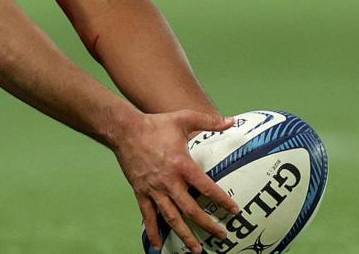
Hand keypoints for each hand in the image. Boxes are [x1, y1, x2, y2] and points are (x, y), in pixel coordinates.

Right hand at [111, 110, 239, 252]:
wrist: (125, 130)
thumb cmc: (155, 124)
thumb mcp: (183, 118)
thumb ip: (208, 121)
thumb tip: (230, 121)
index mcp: (181, 165)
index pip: (206, 187)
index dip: (221, 200)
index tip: (234, 210)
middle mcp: (168, 181)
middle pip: (191, 209)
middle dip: (207, 225)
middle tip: (221, 236)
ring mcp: (154, 189)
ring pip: (171, 218)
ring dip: (184, 235)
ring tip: (196, 249)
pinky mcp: (141, 192)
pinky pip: (148, 216)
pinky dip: (153, 231)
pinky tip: (158, 245)